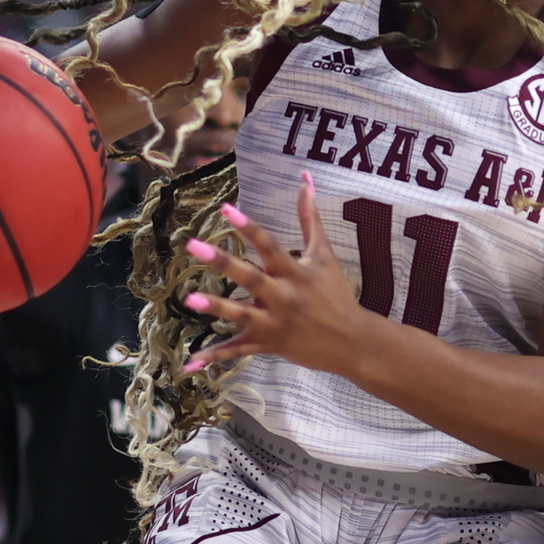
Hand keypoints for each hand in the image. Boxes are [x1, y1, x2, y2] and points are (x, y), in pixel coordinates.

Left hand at [180, 173, 369, 376]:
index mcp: (295, 273)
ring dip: (217, 307)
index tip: (227, 209)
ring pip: (242, 314)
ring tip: (190, 298)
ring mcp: (275, 323)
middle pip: (250, 276)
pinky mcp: (269, 344)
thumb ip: (310, 218)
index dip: (249, 227)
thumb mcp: (325, 255)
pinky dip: (215, 358)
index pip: (270, 245)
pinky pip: (239, 351)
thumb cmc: (337, 294)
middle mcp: (283, 296)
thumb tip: (305, 179)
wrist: (353, 341)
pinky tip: (190, 363)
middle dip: (222, 262)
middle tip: (193, 246)